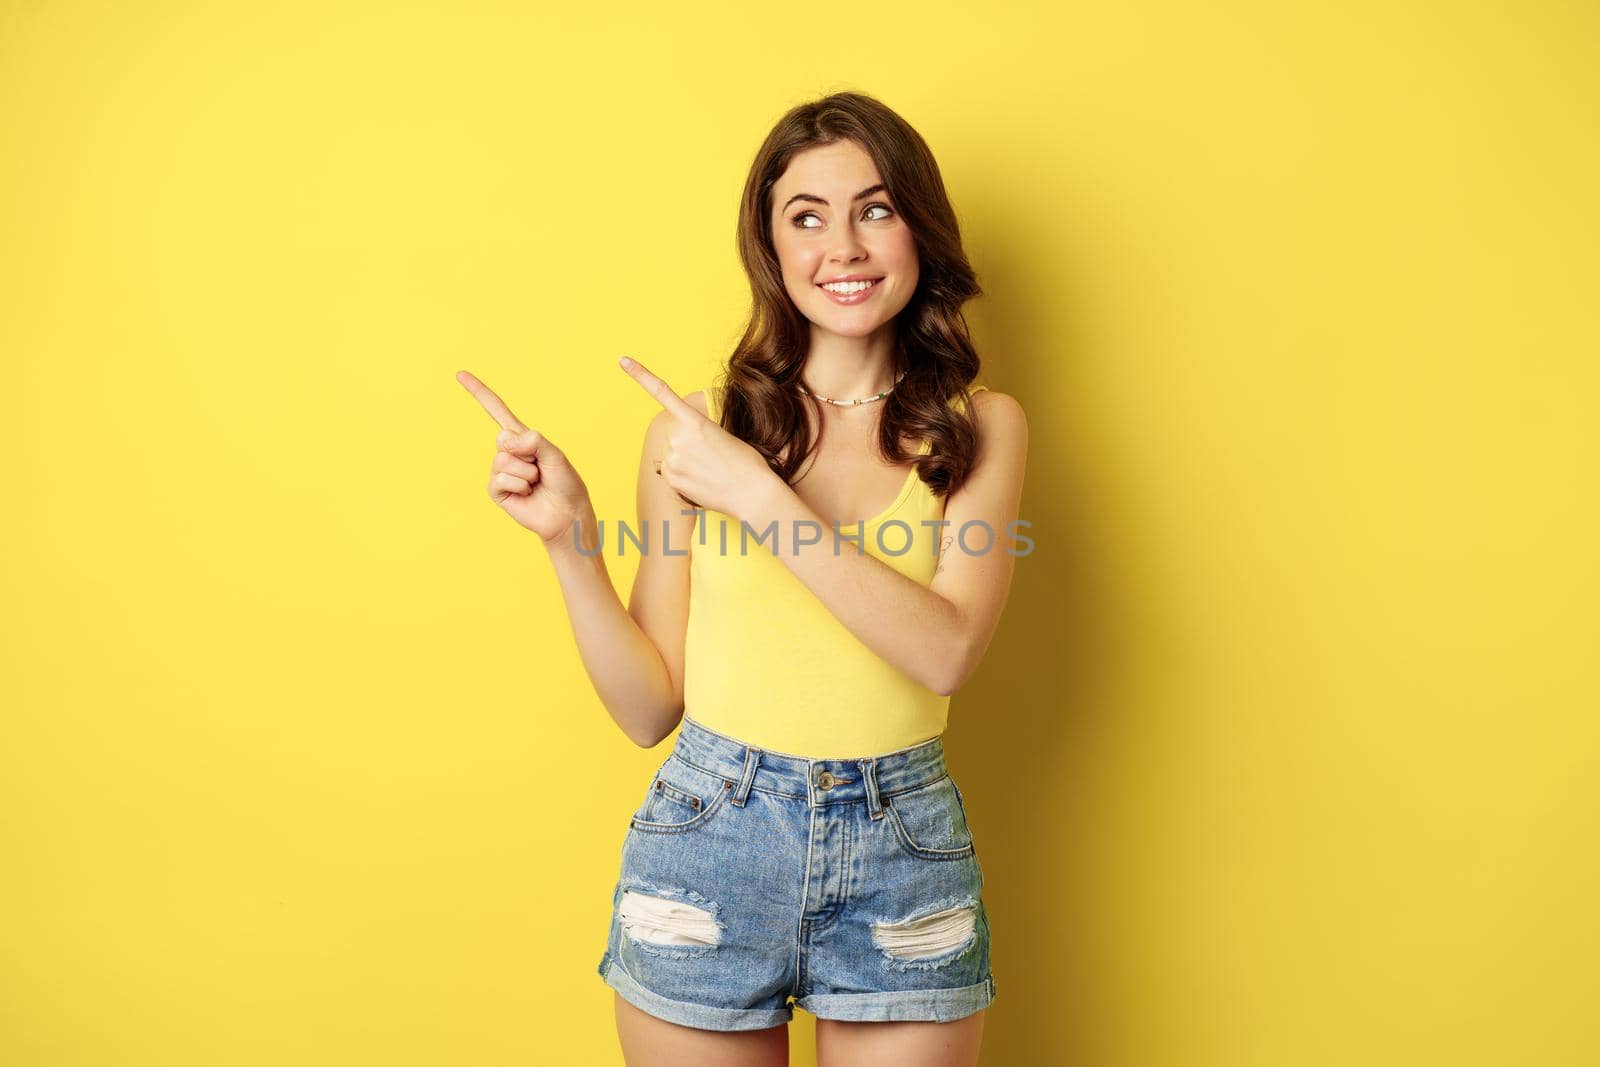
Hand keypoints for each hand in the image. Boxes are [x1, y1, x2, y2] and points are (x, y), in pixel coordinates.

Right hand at [456, 369, 593, 546]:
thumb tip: (507, 440)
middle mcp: (508, 452)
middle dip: (527, 453)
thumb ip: (533, 441)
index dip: (479, 392)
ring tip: (536, 482)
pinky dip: (520, 485)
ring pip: (504, 460)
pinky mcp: (497, 490)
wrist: (567, 514)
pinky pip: (501, 479)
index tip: (460, 374)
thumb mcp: (555, 454)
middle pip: (503, 439)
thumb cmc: (565, 483)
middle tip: (540, 468)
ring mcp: (501, 471)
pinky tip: (527, 493)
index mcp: (522, 438)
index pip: (497, 410)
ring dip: (527, 472)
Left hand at [618, 356, 779, 522]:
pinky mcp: (671, 480)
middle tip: (711, 453)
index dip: (641, 375)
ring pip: (671, 452)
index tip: (623, 361)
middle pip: (673, 431)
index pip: (662, 393)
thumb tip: (680, 442)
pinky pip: (670, 470)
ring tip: (710, 468)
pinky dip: (682, 473)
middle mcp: (678, 438)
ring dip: (685, 457)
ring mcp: (672, 460)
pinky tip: (702, 479)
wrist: (753, 493)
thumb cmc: (745, 462)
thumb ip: (696, 430)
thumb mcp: (723, 433)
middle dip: (686, 439)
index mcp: (694, 421)